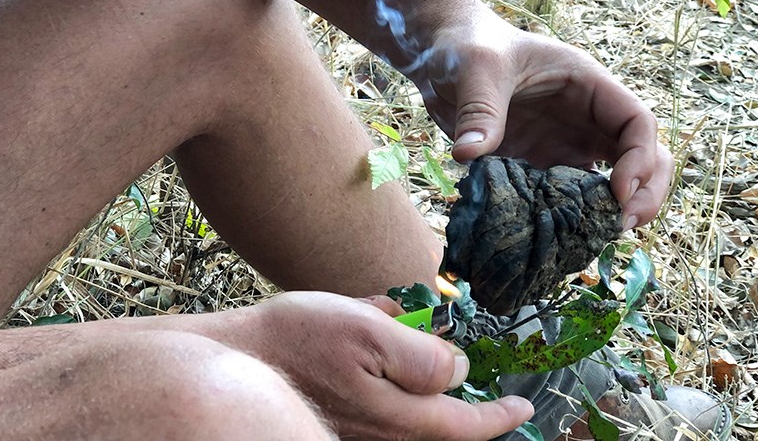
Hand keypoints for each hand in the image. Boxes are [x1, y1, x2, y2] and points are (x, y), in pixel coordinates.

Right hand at [207, 291, 532, 439]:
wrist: (235, 360)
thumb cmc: (296, 339)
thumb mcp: (366, 330)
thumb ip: (421, 355)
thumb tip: (459, 370)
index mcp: (399, 415)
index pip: (465, 426)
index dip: (498, 416)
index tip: (522, 406)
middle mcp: (382, 432)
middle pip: (439, 423)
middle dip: (456, 394)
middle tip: (459, 359)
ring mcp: (359, 429)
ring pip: (410, 411)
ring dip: (416, 375)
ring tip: (392, 327)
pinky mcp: (340, 420)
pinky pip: (382, 403)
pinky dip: (388, 371)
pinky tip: (368, 329)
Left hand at [410, 11, 671, 228]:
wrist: (442, 58)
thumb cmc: (468, 47)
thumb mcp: (476, 69)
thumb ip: (480, 109)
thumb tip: (469, 154)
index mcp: (587, 84)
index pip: (636, 122)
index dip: (640, 158)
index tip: (619, 192)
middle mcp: (586, 117)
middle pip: (641, 156)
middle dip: (645, 191)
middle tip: (623, 225)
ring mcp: (565, 144)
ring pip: (612, 181)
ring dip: (614, 210)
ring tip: (599, 238)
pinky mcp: (540, 166)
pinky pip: (569, 197)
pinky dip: (573, 218)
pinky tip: (562, 240)